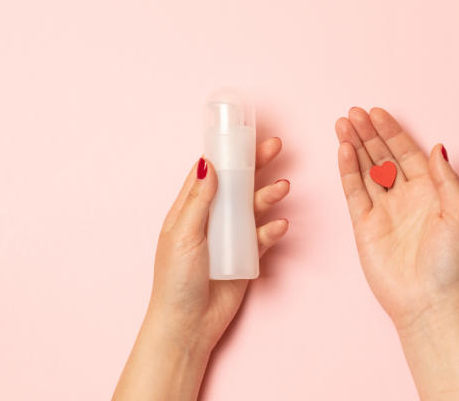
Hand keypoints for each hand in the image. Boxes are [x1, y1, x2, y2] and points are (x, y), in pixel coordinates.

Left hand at [113, 138, 289, 400]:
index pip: (210, 172)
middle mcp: (212, 218)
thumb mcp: (184, 234)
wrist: (188, 324)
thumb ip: (198, 200)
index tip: (243, 134)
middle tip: (275, 146)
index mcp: (190, 209)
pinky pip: (263, 238)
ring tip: (282, 188)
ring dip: (268, 195)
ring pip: (254, 207)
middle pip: (238, 184)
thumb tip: (207, 163)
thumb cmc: (176, 280)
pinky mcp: (247, 257)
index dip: (226, 152)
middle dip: (256, 165)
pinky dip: (272, 230)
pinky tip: (279, 226)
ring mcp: (230, 237)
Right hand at [335, 107, 458, 399]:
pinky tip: (343, 150)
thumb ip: (446, 179)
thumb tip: (437, 147)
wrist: (429, 302)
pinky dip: (347, 170)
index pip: (407, 153)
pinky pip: (354, 192)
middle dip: (369, 133)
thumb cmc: (451, 263)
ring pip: (366, 170)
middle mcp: (406, 198)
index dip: (392, 132)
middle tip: (354, 112)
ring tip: (343, 123)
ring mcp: (384, 211)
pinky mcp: (365, 226)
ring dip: (355, 146)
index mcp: (431, 192)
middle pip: (383, 157)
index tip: (378, 112)